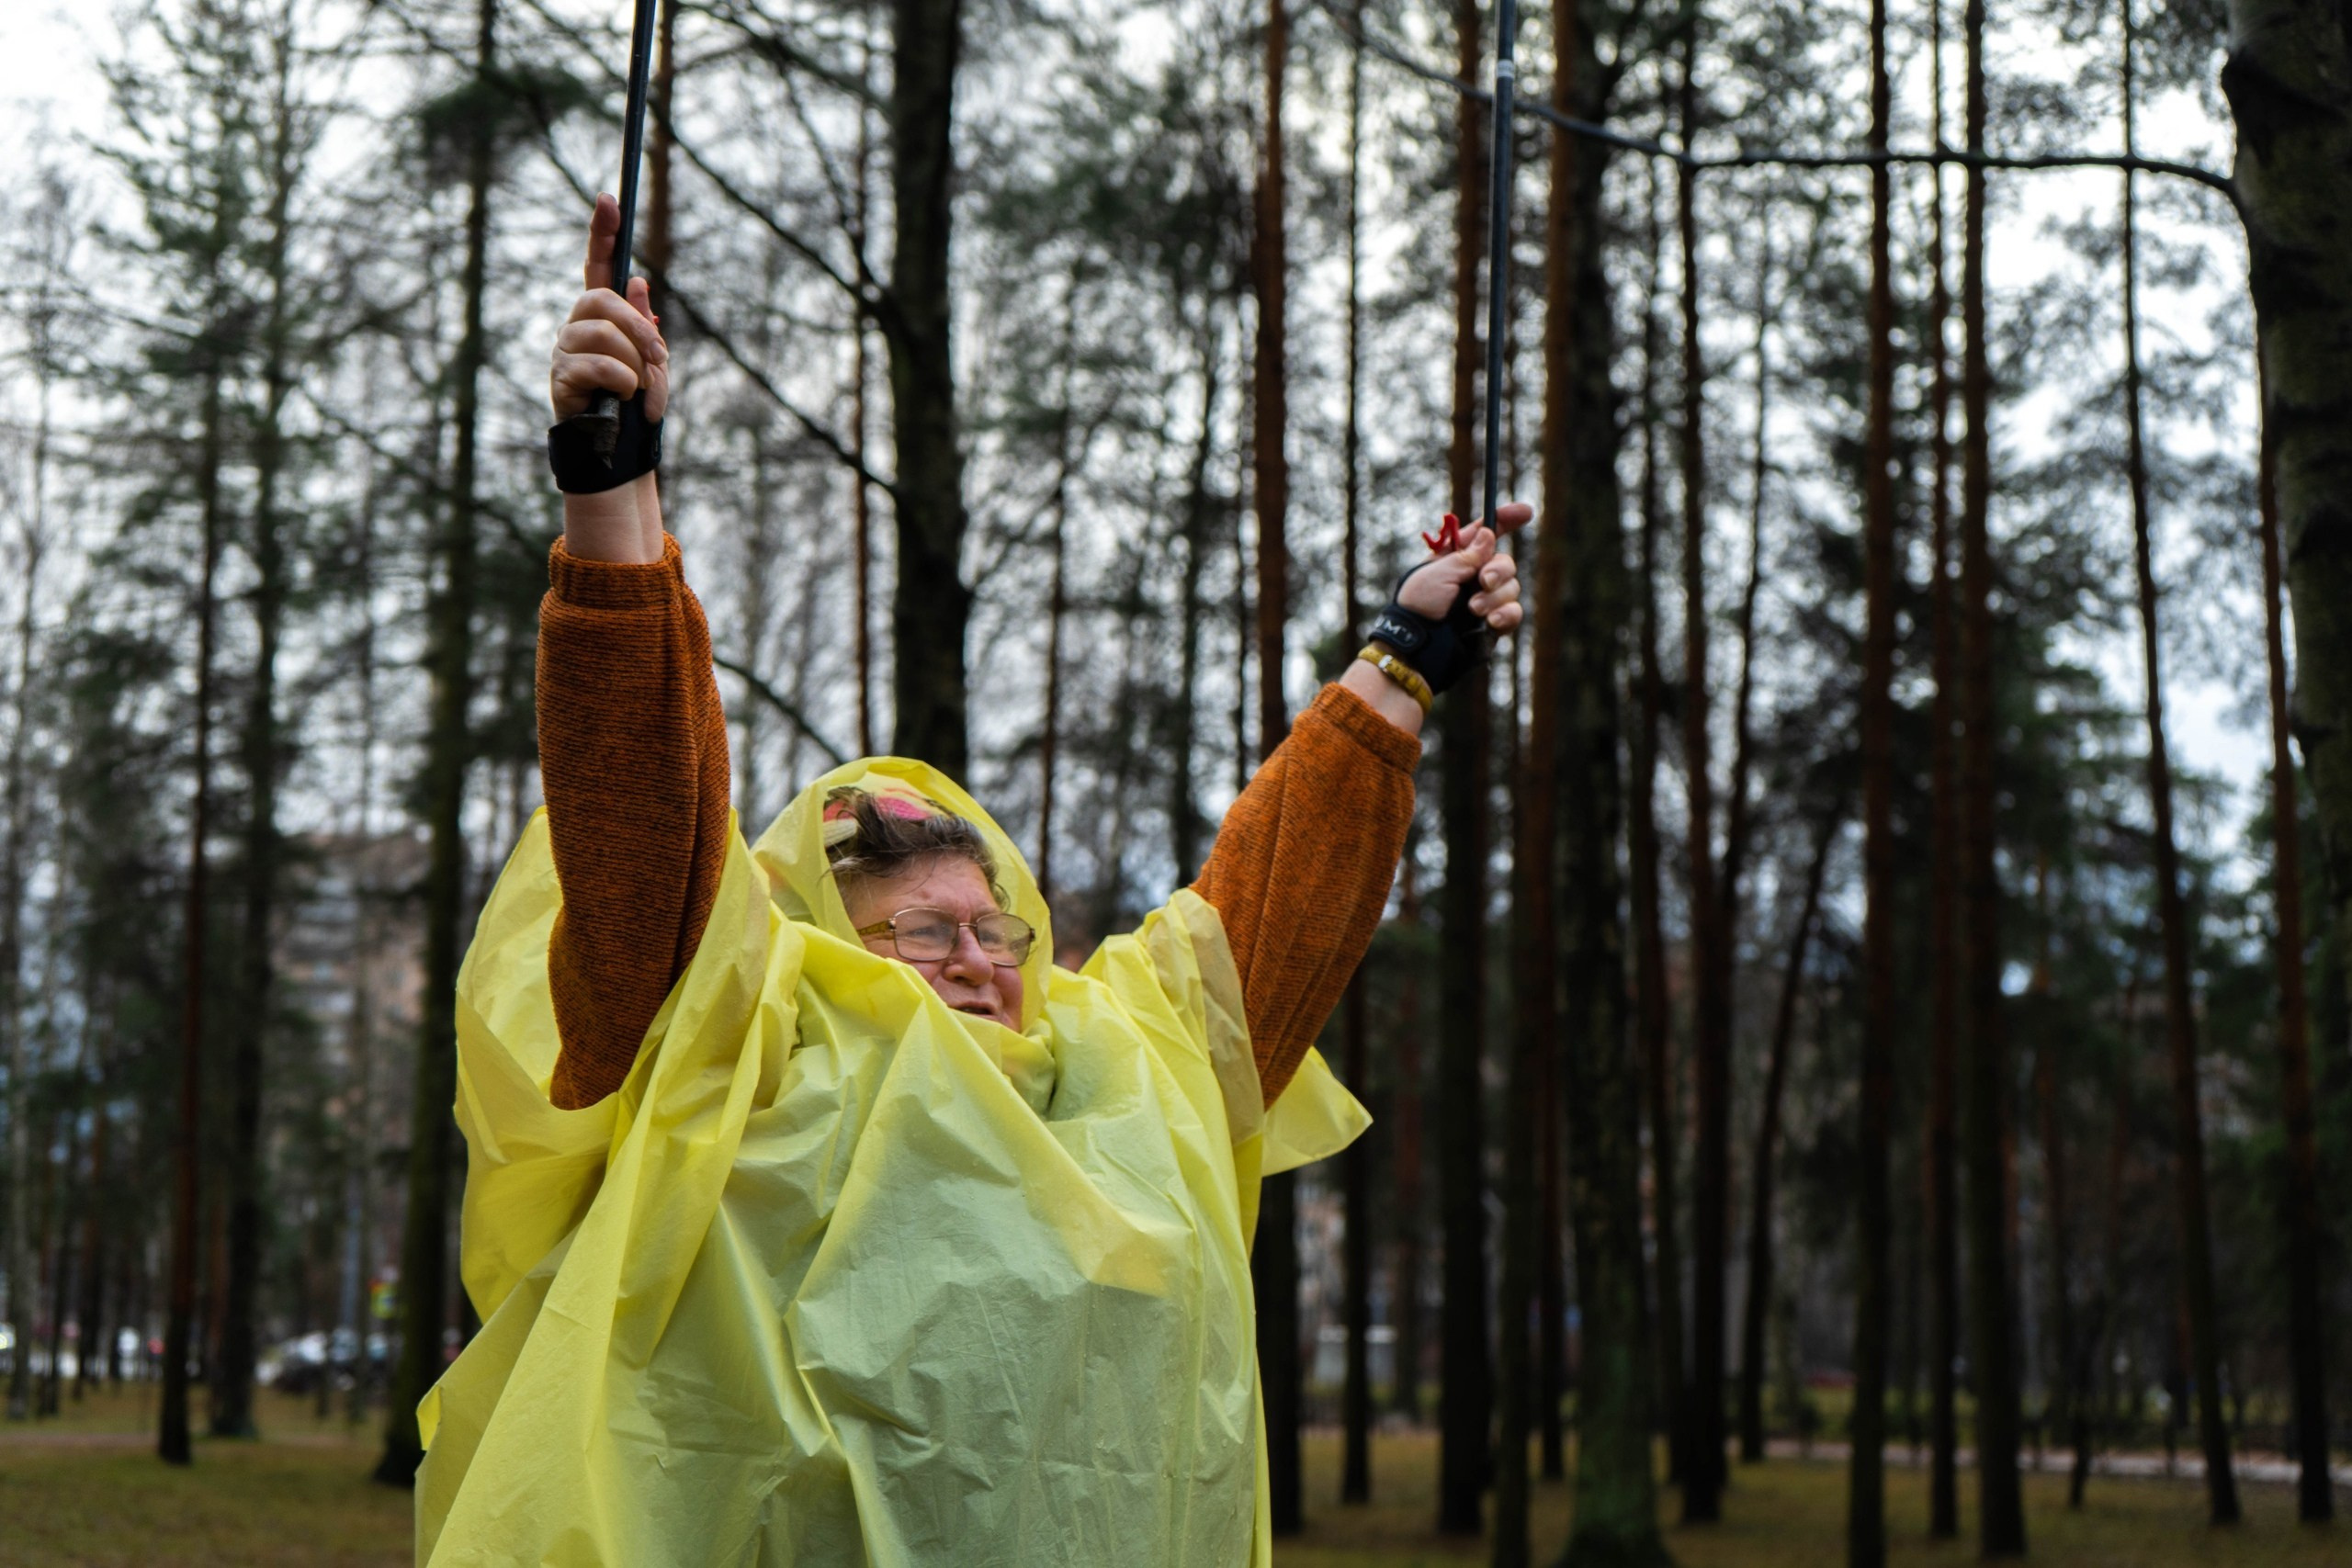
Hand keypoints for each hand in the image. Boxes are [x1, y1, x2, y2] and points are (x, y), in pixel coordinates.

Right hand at [549, 193, 669, 422]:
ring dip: (635, 362)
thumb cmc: (637, 405)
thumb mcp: (653, 362)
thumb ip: (644, 325)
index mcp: (602, 315)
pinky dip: (623, 382)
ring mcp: (565, 349)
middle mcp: (577, 325)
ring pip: (602, 333)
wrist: (623, 452)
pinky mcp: (560, 378)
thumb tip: (639, 281)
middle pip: (601, 298)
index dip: (602, 233)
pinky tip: (626, 398)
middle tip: (661, 357)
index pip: (598, 265)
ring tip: (642, 388)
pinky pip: (597, 365)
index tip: (610, 198)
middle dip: (639, 327)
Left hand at [1395, 502, 1530, 635]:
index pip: (1485, 534)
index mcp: (1456, 558)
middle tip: (1483, 581)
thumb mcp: (1439, 572)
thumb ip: (1468, 554)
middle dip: (1498, 570)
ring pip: (1512, 587)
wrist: (1418, 645)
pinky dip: (1506, 614)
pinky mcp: (1492, 623)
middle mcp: (1473, 576)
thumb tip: (1488, 533)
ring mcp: (1484, 600)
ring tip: (1473, 609)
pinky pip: (1514, 612)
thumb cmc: (1420, 605)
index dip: (1505, 520)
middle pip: (1505, 562)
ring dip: (1494, 597)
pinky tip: (1491, 621)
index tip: (1524, 512)